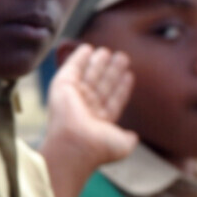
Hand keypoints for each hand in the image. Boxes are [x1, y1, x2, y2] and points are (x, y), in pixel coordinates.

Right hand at [46, 43, 136, 166]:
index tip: (129, 75)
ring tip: (108, 50)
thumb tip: (133, 137)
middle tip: (122, 57)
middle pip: (102, 85)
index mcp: (99, 122)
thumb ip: (129, 138)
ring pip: (89, 75)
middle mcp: (86, 108)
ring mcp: (74, 97)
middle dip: (112, 71)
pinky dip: (78, 57)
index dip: (121, 88)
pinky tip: (87, 48)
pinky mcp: (62, 86)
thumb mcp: (123, 145)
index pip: (112, 100)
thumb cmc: (98, 147)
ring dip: (98, 62)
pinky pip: (72, 67)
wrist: (75, 144)